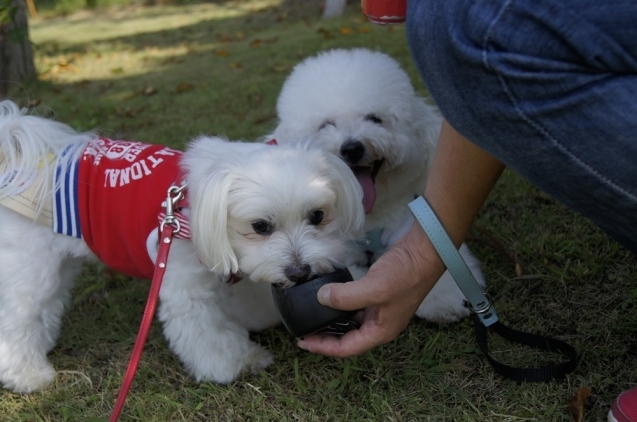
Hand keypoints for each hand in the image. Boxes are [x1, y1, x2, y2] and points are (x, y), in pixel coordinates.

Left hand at [297, 224, 445, 356]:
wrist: (425, 251)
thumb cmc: (406, 273)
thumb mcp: (374, 288)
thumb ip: (346, 296)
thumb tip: (321, 298)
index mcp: (381, 331)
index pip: (346, 348)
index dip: (322, 347)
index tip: (302, 341)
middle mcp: (380, 324)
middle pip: (347, 337)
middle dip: (325, 336)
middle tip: (303, 329)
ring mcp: (380, 309)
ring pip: (350, 321)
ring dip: (332, 320)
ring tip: (311, 314)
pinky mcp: (378, 294)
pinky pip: (354, 305)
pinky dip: (340, 303)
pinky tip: (329, 296)